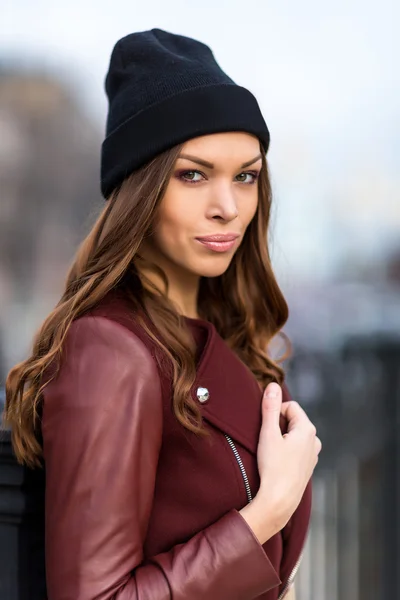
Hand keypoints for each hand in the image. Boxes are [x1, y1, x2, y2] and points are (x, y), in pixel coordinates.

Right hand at [240, 382, 320, 543]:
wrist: (279, 501)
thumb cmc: (273, 467)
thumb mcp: (268, 433)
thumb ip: (270, 407)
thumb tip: (273, 385)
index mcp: (308, 429)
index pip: (289, 406)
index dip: (275, 413)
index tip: (267, 428)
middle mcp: (314, 440)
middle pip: (293, 419)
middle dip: (278, 425)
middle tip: (268, 441)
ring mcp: (313, 454)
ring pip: (294, 434)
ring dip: (282, 438)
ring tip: (272, 453)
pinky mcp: (308, 466)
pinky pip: (296, 448)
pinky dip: (286, 450)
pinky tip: (278, 463)